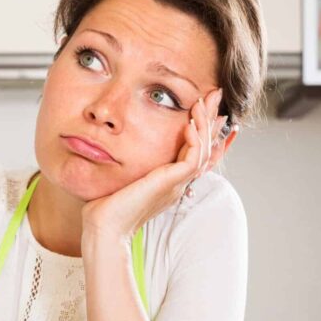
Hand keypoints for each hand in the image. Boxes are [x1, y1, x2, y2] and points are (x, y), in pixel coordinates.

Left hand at [81, 88, 228, 242]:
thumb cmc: (105, 204)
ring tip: (203, 100)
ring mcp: (177, 184)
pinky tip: (189, 122)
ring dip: (204, 123)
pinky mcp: (171, 184)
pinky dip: (194, 139)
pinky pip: (193, 158)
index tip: (210, 108)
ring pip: (204, 150)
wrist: (104, 227)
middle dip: (211, 119)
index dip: (206, 131)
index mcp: (169, 181)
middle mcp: (177, 182)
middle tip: (215, 94)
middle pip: (206, 148)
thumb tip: (115, 137)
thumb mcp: (120, 173)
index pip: (197, 153)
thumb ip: (128, 158)